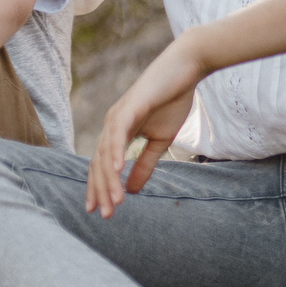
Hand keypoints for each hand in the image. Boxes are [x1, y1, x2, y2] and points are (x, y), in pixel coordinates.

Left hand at [86, 42, 204, 216]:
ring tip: (113, 203)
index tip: (100, 212)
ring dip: (109, 180)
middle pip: (99, 164)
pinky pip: (118, 134)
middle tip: (105, 216)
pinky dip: (116, 152)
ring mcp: (118, 115)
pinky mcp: (129, 107)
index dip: (99, 189)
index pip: (102, 166)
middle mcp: (112, 125)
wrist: (186, 70)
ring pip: (106, 153)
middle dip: (101, 191)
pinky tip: (117, 171)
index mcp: (118, 133)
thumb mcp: (159, 141)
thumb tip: (131, 190)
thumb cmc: (172, 101)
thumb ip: (144, 164)